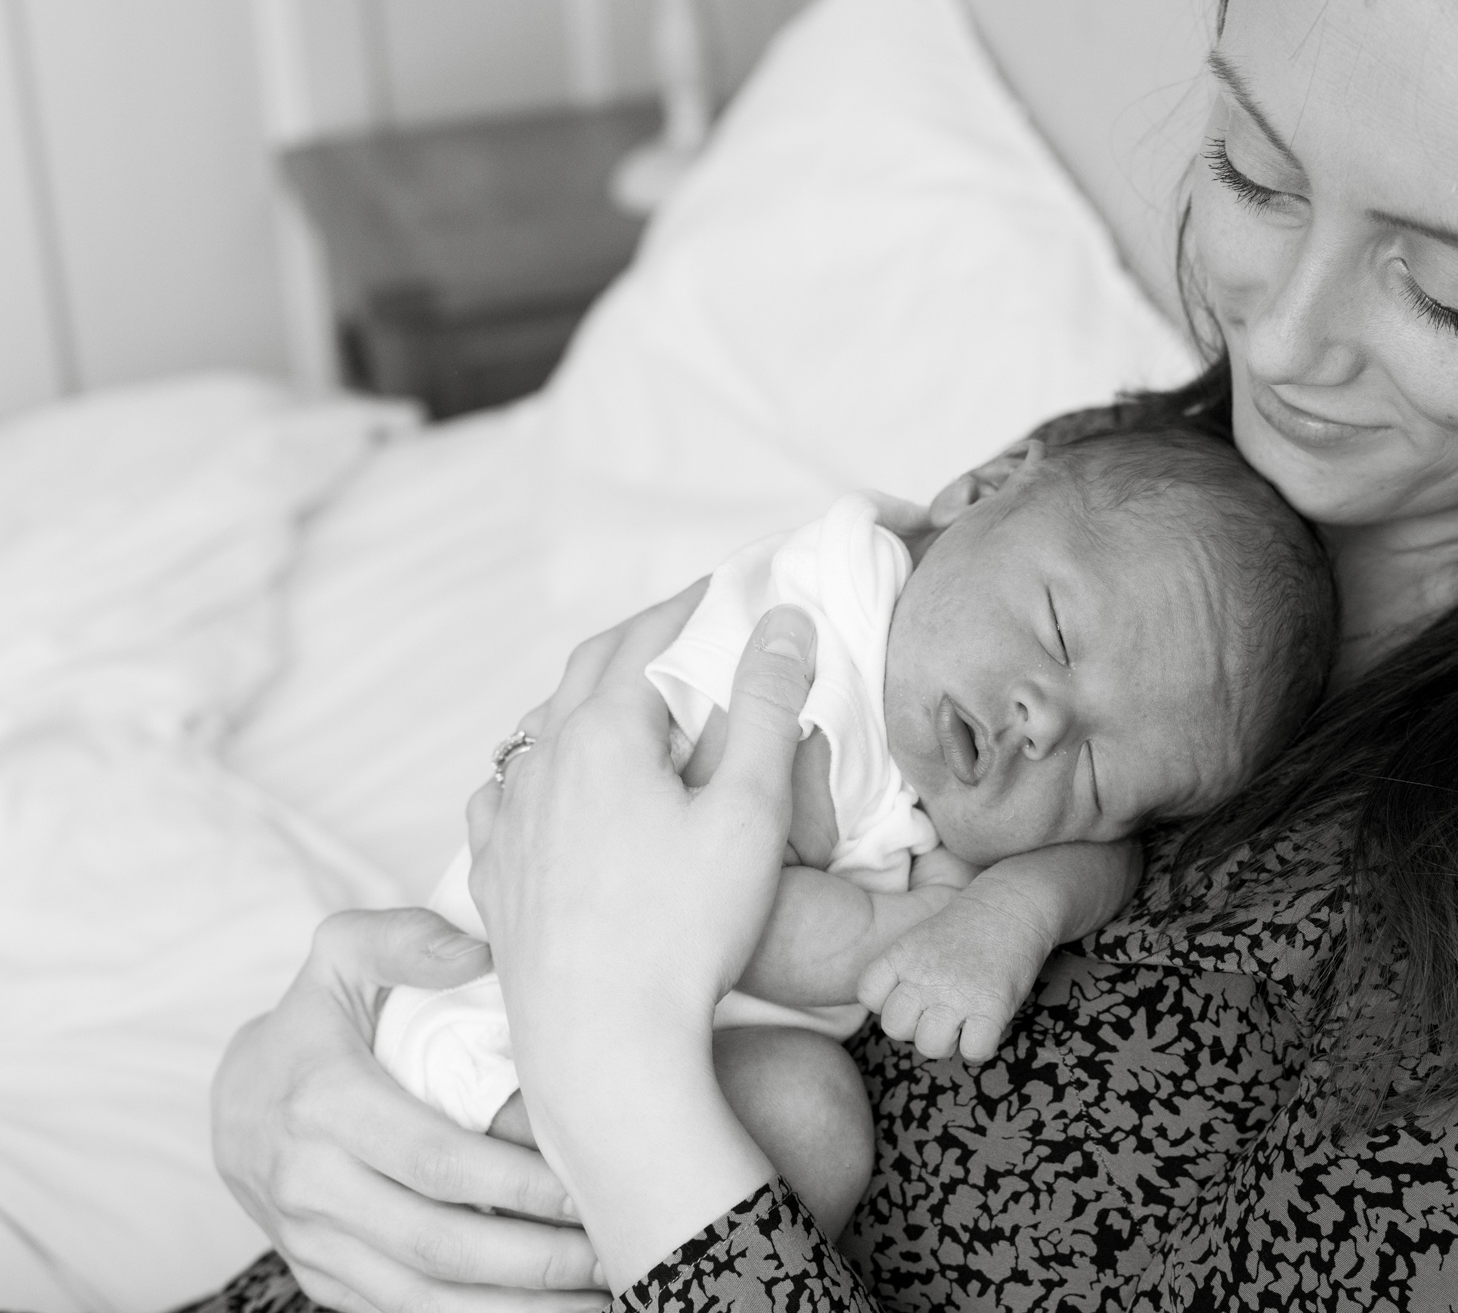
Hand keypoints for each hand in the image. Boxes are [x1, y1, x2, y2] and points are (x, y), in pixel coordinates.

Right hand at [210, 908, 604, 1312]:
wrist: (232, 1098)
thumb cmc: (313, 1020)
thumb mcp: (341, 955)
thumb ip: (407, 941)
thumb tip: (478, 952)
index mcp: (325, 1105)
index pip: (436, 1161)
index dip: (516, 1186)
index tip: (589, 1191)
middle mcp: (310, 1186)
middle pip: (438, 1244)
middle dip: (534, 1261)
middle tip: (615, 1255)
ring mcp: (313, 1243)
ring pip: (421, 1299)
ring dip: (513, 1310)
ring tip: (598, 1304)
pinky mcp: (324, 1278)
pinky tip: (540, 1312)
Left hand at [463, 598, 817, 1285]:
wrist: (604, 1050)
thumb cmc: (686, 932)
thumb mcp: (750, 810)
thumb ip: (767, 706)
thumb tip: (781, 623)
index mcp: (600, 734)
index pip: (645, 638)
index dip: (692, 605)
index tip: (730, 589)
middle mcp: (538, 765)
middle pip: (586, 671)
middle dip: (640, 638)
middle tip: (688, 627)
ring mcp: (507, 823)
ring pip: (538, 729)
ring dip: (587, 699)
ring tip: (627, 700)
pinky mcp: (495, 880)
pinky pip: (504, 795)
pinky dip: (536, 766)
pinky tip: (548, 784)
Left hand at [856, 881, 1056, 1063]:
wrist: (1012, 905)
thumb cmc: (966, 927)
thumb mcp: (919, 938)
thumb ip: (903, 971)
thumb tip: (901, 1013)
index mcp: (903, 955)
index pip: (869, 995)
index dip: (887, 1001)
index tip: (910, 992)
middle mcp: (924, 976)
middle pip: (895, 1027)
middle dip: (914, 1027)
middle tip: (937, 1012)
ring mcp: (957, 994)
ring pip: (929, 1046)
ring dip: (946, 1041)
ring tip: (961, 1022)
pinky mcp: (992, 1008)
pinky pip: (973, 1052)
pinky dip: (978, 1048)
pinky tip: (985, 1028)